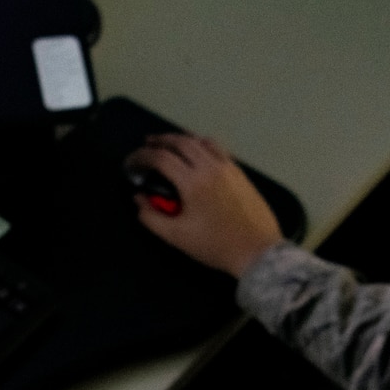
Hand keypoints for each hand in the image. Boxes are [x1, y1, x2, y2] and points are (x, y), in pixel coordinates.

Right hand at [125, 132, 284, 276]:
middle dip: (160, 141)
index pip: (161, 158)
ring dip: (181, 138)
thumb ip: (151, 216)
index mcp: (192, 182)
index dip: (141, 157)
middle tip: (147, 144)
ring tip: (170, 143)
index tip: (132, 163)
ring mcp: (227, 167)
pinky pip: (217, 148)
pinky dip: (201, 144)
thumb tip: (139, 199)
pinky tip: (197, 151)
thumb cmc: (215, 245)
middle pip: (180, 142)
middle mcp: (209, 167)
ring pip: (200, 141)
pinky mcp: (239, 172)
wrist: (257, 250)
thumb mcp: (177, 236)